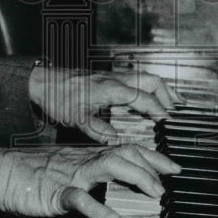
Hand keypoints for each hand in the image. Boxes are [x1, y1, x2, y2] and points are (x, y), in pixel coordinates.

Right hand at [0, 143, 180, 217]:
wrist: (1, 171)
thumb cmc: (31, 172)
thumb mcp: (66, 169)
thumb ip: (90, 174)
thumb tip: (114, 185)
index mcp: (87, 156)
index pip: (127, 149)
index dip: (153, 157)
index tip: (173, 166)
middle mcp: (84, 161)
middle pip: (126, 153)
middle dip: (152, 166)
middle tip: (169, 181)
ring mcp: (71, 175)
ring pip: (109, 166)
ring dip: (136, 177)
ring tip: (153, 193)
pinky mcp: (56, 192)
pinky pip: (77, 197)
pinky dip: (95, 206)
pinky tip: (110, 216)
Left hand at [28, 66, 175, 142]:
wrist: (42, 82)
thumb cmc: (57, 97)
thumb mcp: (76, 119)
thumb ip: (98, 131)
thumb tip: (117, 142)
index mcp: (110, 89)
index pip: (142, 97)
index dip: (157, 109)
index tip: (167, 121)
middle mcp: (114, 79)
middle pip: (151, 80)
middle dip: (167, 95)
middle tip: (175, 112)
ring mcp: (112, 76)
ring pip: (145, 76)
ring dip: (160, 89)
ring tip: (171, 104)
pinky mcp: (108, 77)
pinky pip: (135, 78)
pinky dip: (148, 87)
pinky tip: (148, 98)